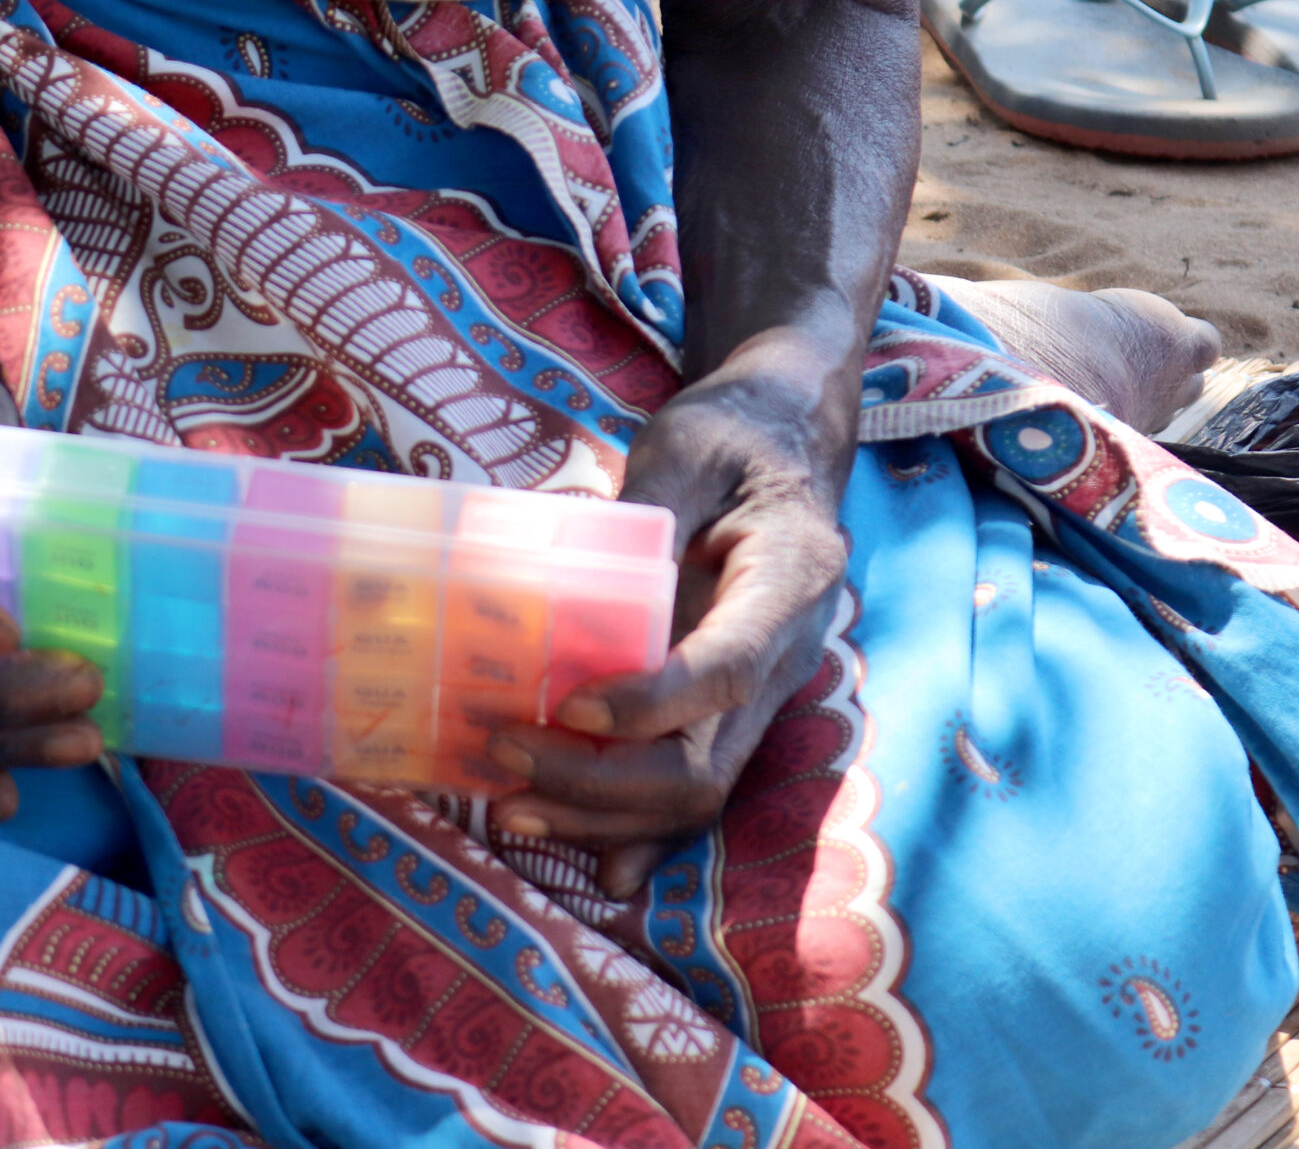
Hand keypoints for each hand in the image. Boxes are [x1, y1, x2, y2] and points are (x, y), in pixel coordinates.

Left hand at [484, 339, 856, 898]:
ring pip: (699, 792)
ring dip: (603, 817)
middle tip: (506, 751)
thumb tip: (570, 575)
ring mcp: (764, 695)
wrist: (786, 446)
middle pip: (708, 761)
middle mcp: (787, 656)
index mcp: (791, 581)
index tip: (569, 708)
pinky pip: (693, 785)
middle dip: (602, 780)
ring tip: (510, 808)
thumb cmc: (732, 437)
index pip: (728, 668)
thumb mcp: (688, 448)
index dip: (652, 703)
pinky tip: (588, 861)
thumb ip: (646, 509)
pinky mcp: (731, 711)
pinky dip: (639, 829)